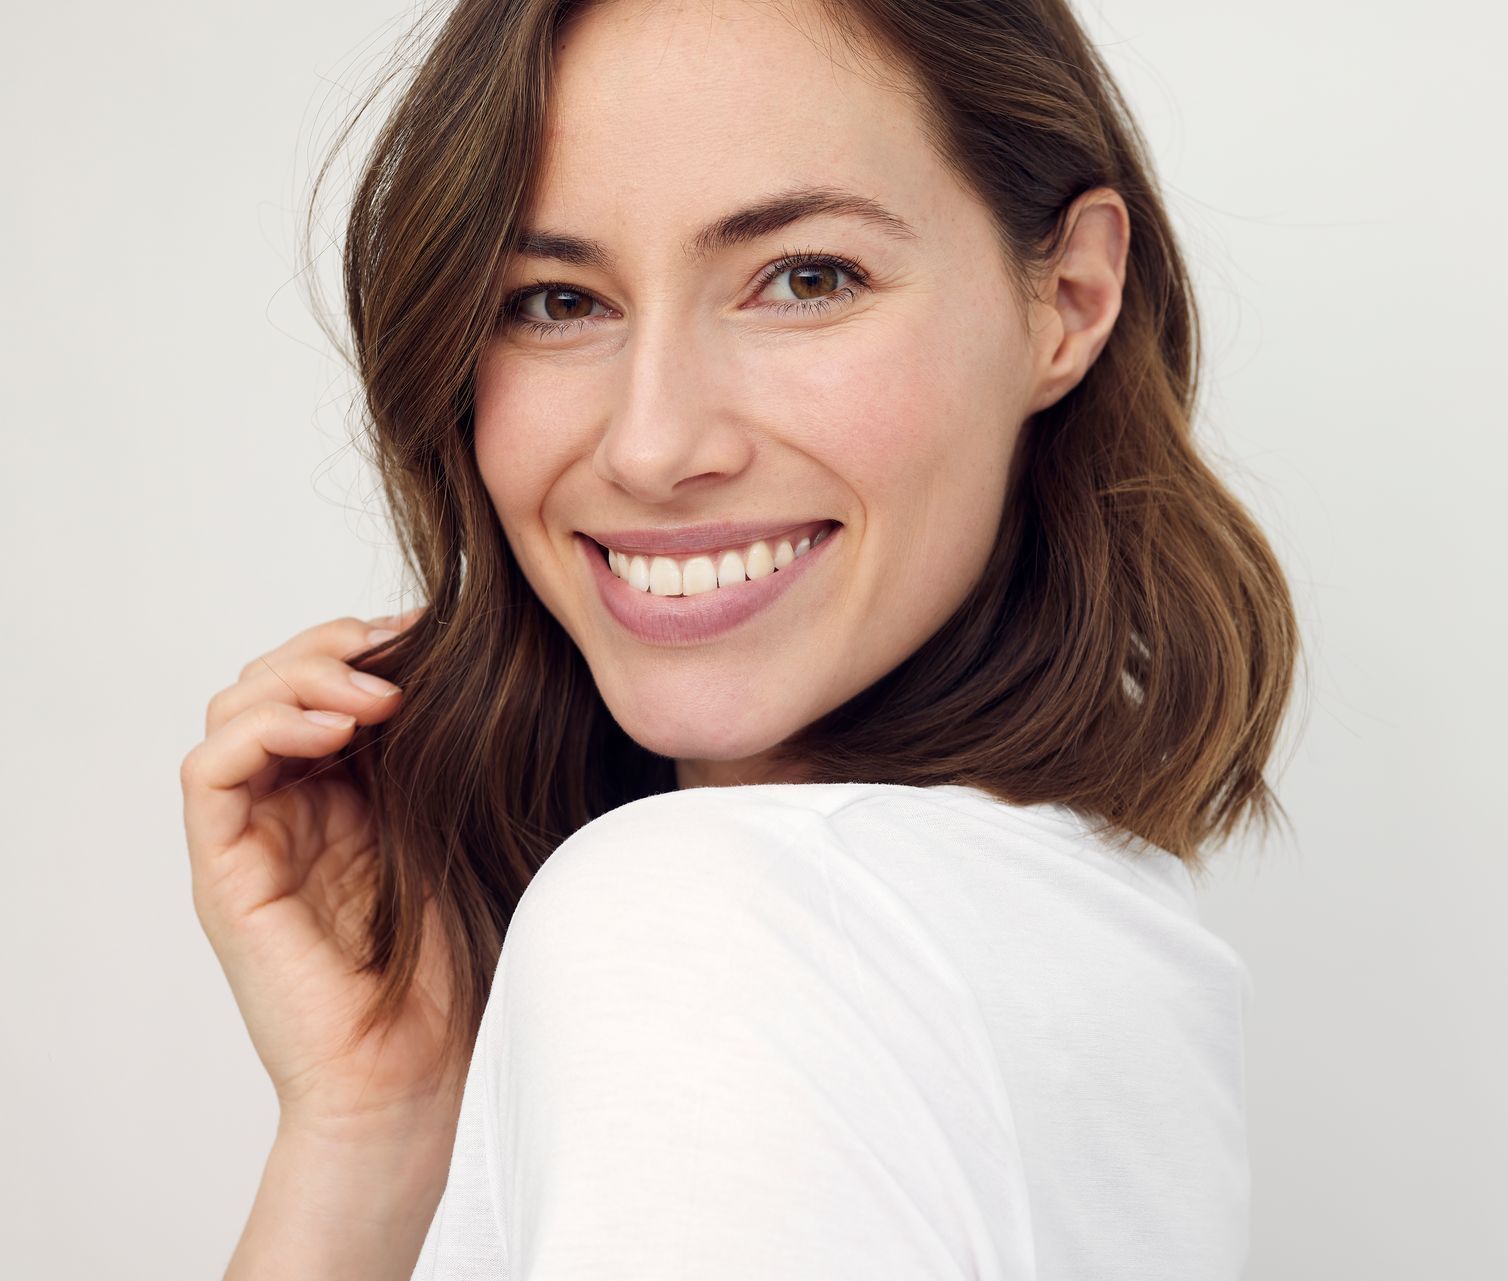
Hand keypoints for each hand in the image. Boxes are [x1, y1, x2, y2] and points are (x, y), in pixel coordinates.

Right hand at [180, 609, 460, 1137]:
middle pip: (272, 681)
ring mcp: (253, 838)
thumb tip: (459, 659)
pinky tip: (337, 727)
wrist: (419, 1070)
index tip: (433, 630)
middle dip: (332, 646)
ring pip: (235, 709)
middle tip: (401, 649)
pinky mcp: (225, 873)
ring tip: (378, 692)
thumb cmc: (455, 963)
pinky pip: (209, 771)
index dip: (366, 643)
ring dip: (301, 676)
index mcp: (346, 793)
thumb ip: (440, 754)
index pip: (323, 682)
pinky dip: (265, 727)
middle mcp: (290, 807)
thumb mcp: (460, 828)